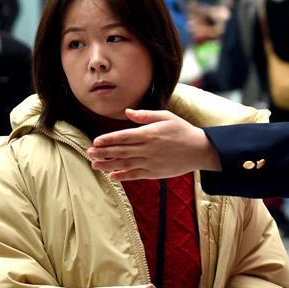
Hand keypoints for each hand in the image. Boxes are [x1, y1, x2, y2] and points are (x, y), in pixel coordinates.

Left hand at [88, 109, 220, 180]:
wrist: (200, 150)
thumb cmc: (182, 130)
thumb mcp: (166, 116)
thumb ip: (145, 115)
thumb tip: (128, 112)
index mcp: (150, 133)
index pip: (124, 136)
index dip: (108, 139)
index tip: (96, 141)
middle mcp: (148, 149)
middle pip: (121, 151)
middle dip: (103, 152)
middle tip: (89, 152)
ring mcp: (151, 162)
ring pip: (125, 164)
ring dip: (108, 165)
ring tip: (94, 165)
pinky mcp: (155, 173)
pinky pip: (135, 175)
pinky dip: (123, 175)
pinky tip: (112, 175)